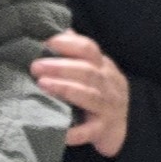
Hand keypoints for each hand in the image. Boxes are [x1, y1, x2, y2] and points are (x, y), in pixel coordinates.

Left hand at [30, 30, 130, 156]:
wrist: (125, 126)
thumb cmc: (102, 94)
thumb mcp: (95, 69)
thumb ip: (77, 52)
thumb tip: (59, 29)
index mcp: (103, 67)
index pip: (89, 49)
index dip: (69, 44)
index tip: (47, 42)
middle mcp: (107, 85)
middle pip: (87, 71)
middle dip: (60, 67)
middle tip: (35, 66)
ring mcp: (107, 108)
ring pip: (89, 96)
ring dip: (65, 89)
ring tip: (42, 84)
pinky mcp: (102, 130)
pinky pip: (88, 132)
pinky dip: (74, 132)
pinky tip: (58, 129)